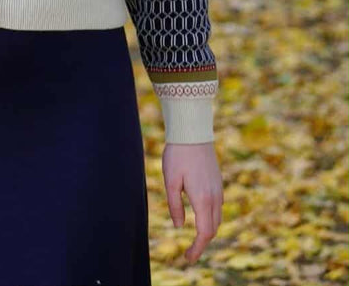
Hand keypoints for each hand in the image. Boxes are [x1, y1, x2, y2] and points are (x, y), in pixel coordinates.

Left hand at [162, 141, 222, 262]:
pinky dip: (210, 218)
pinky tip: (201, 216)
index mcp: (203, 199)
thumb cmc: (178, 155)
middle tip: (189, 253)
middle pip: (212, 229)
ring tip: (195, 238)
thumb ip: (175, 206)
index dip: (197, 249)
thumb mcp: (170, 181)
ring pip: (217, 219)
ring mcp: (218, 189)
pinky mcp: (218, 182)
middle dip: (202, 243)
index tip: (188, 258)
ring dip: (208, 231)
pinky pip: (218, 207)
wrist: (193, 131)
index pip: (204, 233)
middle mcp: (214, 197)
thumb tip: (179, 226)